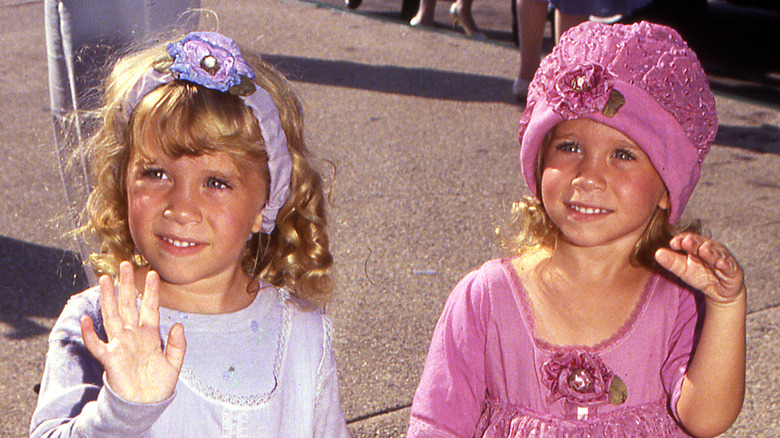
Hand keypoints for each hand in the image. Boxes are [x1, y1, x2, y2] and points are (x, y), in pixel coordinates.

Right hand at [81, 261, 186, 402]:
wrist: (145, 403)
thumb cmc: (159, 383)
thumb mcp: (174, 363)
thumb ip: (178, 344)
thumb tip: (178, 324)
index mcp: (149, 334)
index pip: (150, 308)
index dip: (151, 292)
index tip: (153, 274)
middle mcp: (133, 335)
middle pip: (128, 305)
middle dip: (126, 286)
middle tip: (123, 265)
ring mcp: (120, 344)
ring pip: (112, 316)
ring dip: (108, 298)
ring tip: (104, 279)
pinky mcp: (109, 358)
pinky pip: (97, 344)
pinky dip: (90, 333)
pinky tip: (86, 320)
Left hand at [655, 232, 745, 304]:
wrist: (721, 291)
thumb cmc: (701, 276)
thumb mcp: (683, 270)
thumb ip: (671, 262)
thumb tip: (657, 253)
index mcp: (697, 247)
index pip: (689, 240)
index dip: (681, 240)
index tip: (672, 243)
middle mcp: (711, 249)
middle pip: (702, 244)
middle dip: (694, 242)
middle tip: (686, 241)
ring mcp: (723, 259)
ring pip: (716, 253)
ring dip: (710, 252)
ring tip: (703, 249)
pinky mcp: (733, 270)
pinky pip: (729, 266)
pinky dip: (725, 264)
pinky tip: (720, 263)